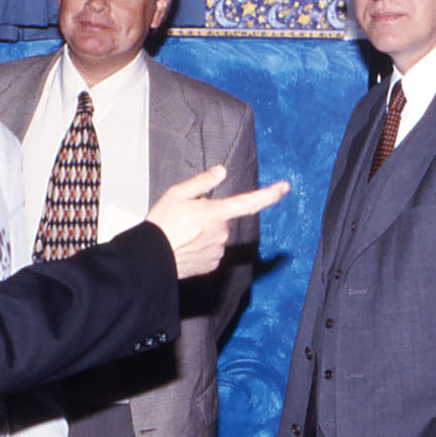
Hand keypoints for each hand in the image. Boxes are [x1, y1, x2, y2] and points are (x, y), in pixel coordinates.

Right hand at [145, 165, 288, 278]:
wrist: (151, 259)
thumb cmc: (162, 225)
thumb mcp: (177, 194)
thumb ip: (202, 182)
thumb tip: (221, 172)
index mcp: (216, 213)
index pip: (249, 202)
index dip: (269, 194)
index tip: (284, 187)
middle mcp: (222, 233)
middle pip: (223, 219)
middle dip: (209, 217)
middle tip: (185, 218)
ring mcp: (218, 251)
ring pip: (217, 236)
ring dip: (203, 233)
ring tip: (181, 234)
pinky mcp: (211, 264)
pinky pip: (211, 251)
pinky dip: (200, 247)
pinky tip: (185, 246)